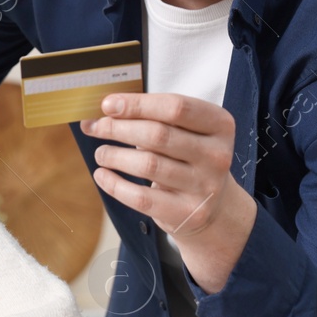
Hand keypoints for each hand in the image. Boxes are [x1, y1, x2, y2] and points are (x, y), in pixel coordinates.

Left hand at [81, 92, 255, 292]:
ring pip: (148, 165)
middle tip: (96, 127)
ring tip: (101, 153)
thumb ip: (152, 117)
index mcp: (220, 124)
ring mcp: (205, 186)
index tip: (107, 105)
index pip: (175, 107)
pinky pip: (142, 198)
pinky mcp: (188, 213)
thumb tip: (104, 110)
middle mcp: (217, 155)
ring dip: (114, 156)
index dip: (137, 104)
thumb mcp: (185, 132)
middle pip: (158, 134)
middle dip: (118, 128)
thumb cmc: (189, 158)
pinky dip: (115, 185)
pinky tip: (102, 175)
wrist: (214, 207)